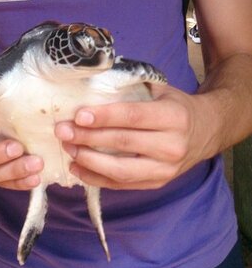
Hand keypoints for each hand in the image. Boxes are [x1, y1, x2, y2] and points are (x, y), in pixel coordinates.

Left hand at [55, 85, 209, 189]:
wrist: (206, 131)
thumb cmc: (175, 105)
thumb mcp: (160, 89)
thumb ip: (131, 87)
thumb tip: (90, 83)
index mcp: (173, 116)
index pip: (133, 117)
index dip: (104, 117)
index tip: (78, 116)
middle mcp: (172, 145)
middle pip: (122, 143)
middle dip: (88, 137)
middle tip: (62, 130)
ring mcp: (166, 169)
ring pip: (121, 170)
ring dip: (89, 160)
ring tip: (67, 148)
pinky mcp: (157, 184)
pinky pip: (123, 185)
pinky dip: (97, 178)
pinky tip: (77, 167)